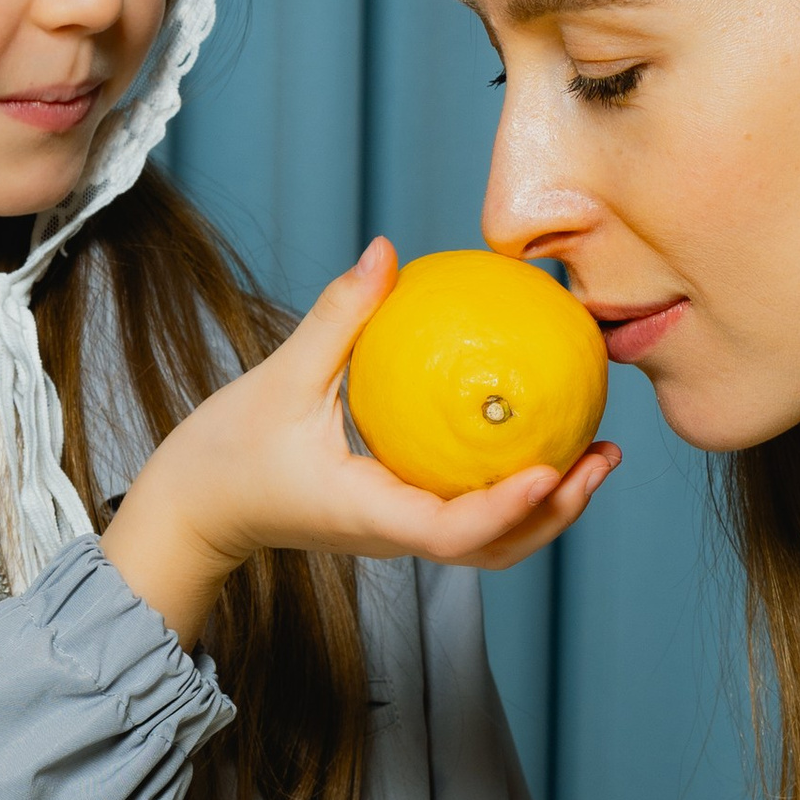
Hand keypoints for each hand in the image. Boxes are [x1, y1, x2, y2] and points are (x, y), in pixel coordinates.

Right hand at [104, 240, 618, 643]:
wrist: (195, 512)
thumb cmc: (226, 453)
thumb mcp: (279, 377)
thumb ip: (338, 316)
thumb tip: (386, 251)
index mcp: (370, 514)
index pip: (451, 531)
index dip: (507, 509)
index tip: (550, 470)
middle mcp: (395, 535)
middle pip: (496, 548)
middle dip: (557, 512)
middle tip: (603, 453)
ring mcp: (399, 534)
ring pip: (490, 541)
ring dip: (548, 507)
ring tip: (596, 453)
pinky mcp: (398, 521)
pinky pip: (467, 512)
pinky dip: (512, 488)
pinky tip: (537, 436)